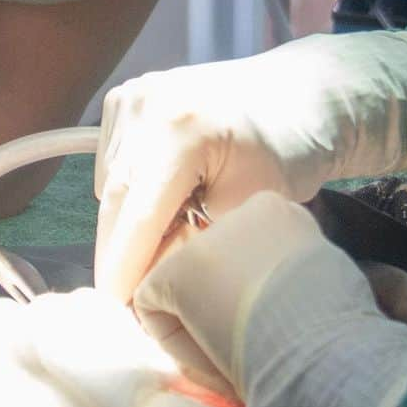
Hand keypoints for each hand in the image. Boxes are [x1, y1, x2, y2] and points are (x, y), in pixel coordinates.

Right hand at [95, 31, 406, 299]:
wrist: (298, 93)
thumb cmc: (288, 151)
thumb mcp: (249, 210)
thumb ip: (195, 243)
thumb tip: (151, 279)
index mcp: (181, 129)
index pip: (138, 215)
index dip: (125, 268)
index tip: (118, 313)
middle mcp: (146, 104)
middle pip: (114, 198)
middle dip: (118, 252)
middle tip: (128, 302)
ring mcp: (134, 95)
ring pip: (109, 181)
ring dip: (123, 222)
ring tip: (160, 247)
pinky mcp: (128, 97)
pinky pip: (112, 159)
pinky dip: (128, 190)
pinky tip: (163, 200)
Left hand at [134, 192, 406, 406]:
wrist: (322, 344)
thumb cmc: (337, 327)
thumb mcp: (324, 281)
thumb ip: (291, 273)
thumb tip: (275, 298)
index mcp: (280, 210)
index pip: (249, 247)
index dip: (256, 289)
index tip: (278, 321)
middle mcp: (237, 212)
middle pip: (214, 262)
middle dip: (222, 300)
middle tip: (250, 340)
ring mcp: (204, 239)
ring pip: (184, 285)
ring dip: (199, 320)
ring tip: (236, 351)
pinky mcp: (176, 271)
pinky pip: (155, 309)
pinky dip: (176, 340)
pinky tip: (213, 353)